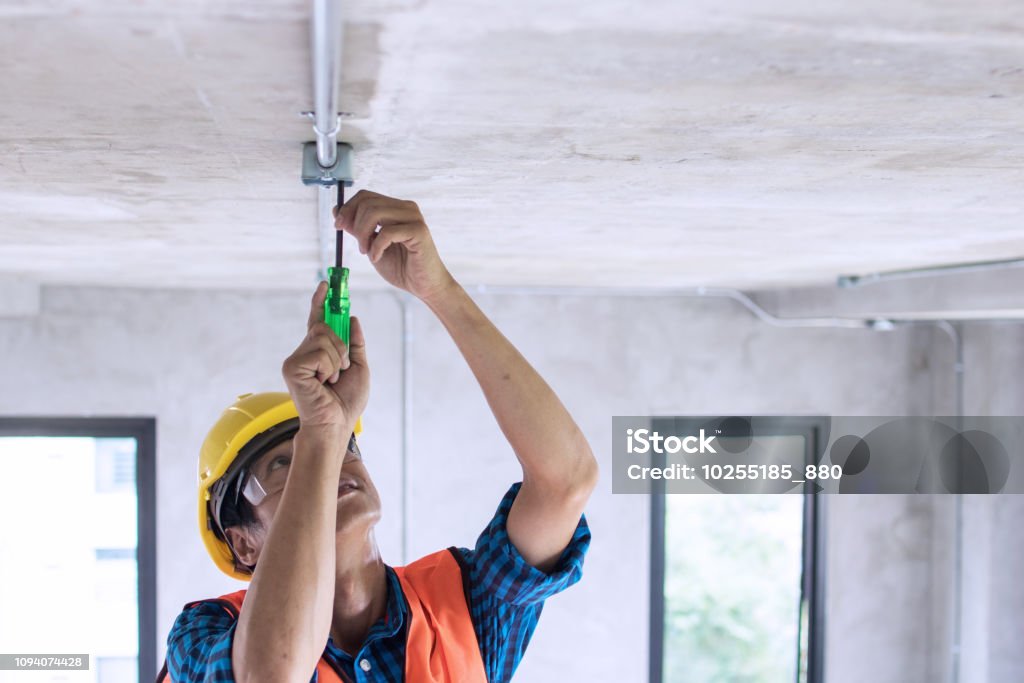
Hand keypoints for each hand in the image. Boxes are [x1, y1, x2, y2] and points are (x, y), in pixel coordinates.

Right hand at [281, 282, 369, 428]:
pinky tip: (323, 383)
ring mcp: (295, 359)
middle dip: (341, 345)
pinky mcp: (292, 367)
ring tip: (332, 379)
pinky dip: (329, 367)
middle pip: (324, 326)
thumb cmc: (346, 401)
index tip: (325, 285)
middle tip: (342, 369)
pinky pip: (319, 352)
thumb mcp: (359, 367)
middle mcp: (303, 353)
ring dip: (337, 359)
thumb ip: (356, 343)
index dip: (320, 301)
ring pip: (323, 337)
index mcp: (317, 352)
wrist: (336, 423)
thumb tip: (352, 317)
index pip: (317, 320)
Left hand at [334, 190, 455, 302]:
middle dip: (355, 224)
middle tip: (359, 246)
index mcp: (396, 208)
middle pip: (367, 202)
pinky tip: (377, 257)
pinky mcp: (419, 231)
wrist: (423, 286)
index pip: (366, 195)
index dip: (348, 208)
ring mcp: (414, 218)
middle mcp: (406, 208)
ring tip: (367, 252)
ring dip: (363, 234)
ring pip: (375, 213)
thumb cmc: (402, 267)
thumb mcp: (371, 245)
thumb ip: (357, 228)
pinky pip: (387, 232)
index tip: (338, 226)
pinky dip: (376, 247)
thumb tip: (337, 210)